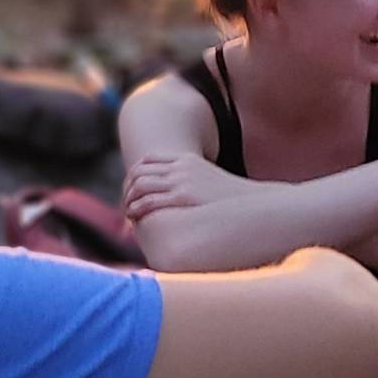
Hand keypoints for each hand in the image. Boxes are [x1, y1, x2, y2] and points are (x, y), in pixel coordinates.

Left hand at [123, 154, 257, 220]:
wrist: (252, 202)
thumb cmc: (232, 200)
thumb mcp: (210, 184)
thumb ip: (194, 185)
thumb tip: (186, 198)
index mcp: (187, 160)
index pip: (149, 160)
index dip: (135, 174)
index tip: (131, 189)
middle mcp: (181, 167)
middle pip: (140, 171)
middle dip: (128, 186)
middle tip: (126, 202)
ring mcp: (181, 181)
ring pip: (140, 185)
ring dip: (129, 198)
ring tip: (129, 213)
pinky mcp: (182, 197)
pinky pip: (149, 200)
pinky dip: (137, 207)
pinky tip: (135, 217)